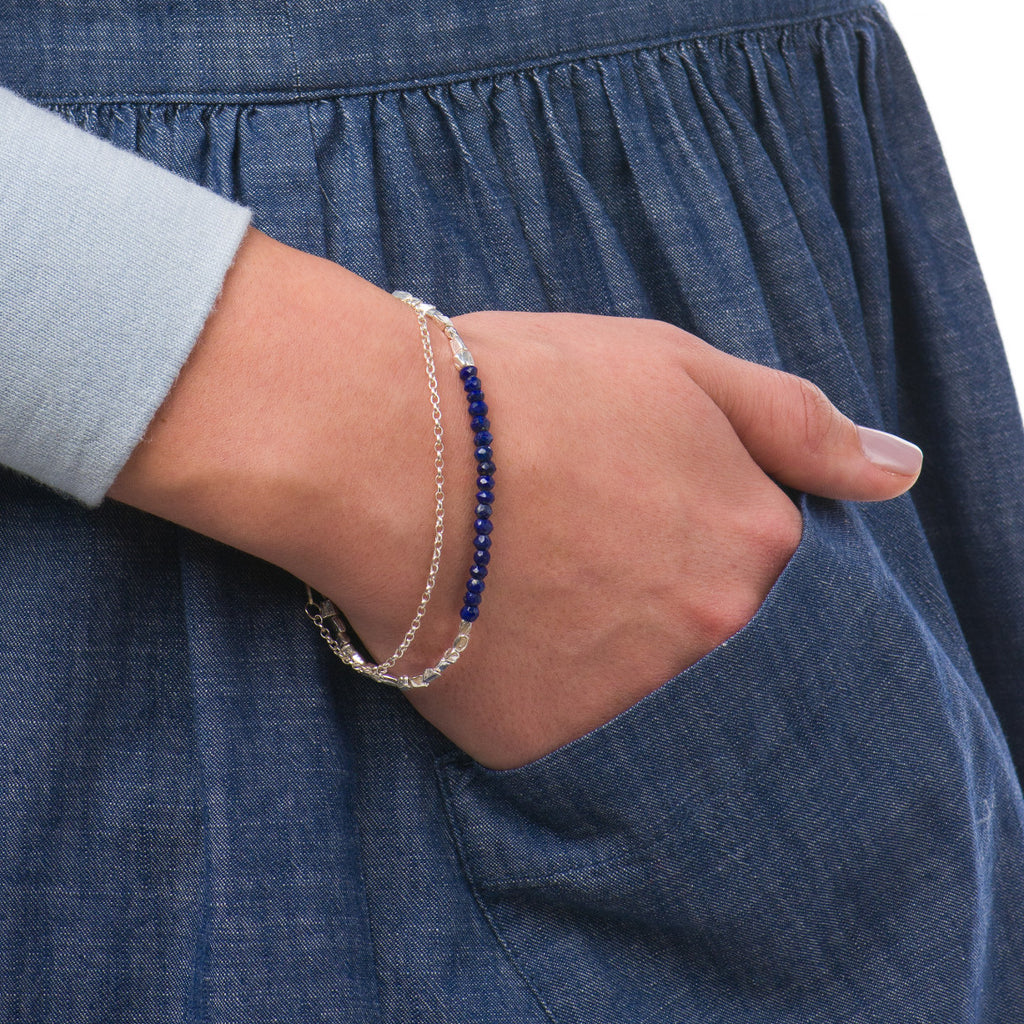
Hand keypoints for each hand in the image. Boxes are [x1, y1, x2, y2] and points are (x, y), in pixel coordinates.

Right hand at [110, 228, 921, 768]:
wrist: (386, 442)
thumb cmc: (527, 388)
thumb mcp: (678, 367)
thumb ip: (800, 422)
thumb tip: (904, 473)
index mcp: (753, 542)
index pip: (748, 556)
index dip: (676, 517)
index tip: (617, 496)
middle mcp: (707, 633)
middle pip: (691, 623)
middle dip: (637, 582)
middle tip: (558, 535)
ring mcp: (623, 697)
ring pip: (620, 680)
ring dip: (580, 637)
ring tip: (512, 573)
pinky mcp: (534, 740)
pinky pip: (545, 723)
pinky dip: (518, 680)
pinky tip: (479, 623)